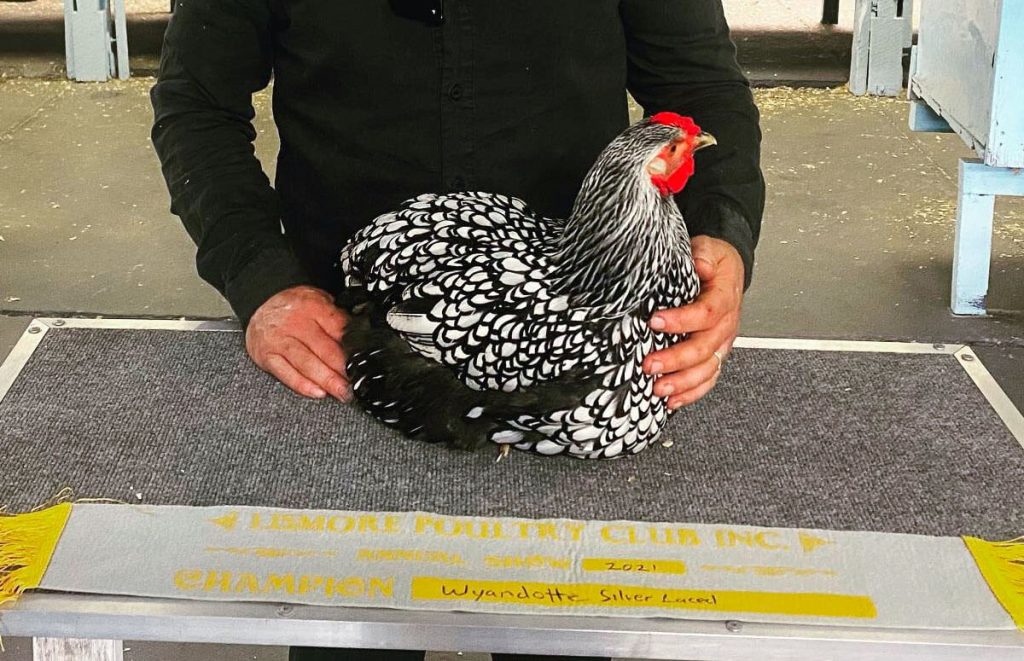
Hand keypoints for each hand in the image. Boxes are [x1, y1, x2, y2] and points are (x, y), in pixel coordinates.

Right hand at [245, 285, 351, 401]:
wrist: (260, 302)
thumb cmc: (294, 306)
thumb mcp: (319, 300)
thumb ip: (337, 318)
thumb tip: (360, 337)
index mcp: (313, 307)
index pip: (338, 329)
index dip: (353, 349)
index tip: (364, 362)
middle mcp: (295, 323)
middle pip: (325, 349)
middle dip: (343, 369)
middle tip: (356, 383)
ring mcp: (280, 340)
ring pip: (307, 364)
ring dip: (327, 380)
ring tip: (342, 392)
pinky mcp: (267, 356)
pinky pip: (286, 373)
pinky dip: (302, 385)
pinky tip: (318, 392)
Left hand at [642, 236, 744, 409]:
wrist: (728, 270)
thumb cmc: (715, 261)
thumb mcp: (710, 247)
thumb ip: (704, 253)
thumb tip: (700, 263)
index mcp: (724, 298)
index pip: (706, 313)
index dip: (682, 320)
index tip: (655, 321)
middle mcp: (727, 324)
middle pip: (705, 348)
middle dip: (676, 360)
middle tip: (650, 364)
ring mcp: (722, 342)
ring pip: (708, 369)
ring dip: (683, 382)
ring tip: (659, 388)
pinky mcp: (715, 353)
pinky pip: (708, 378)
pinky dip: (691, 393)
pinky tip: (672, 401)